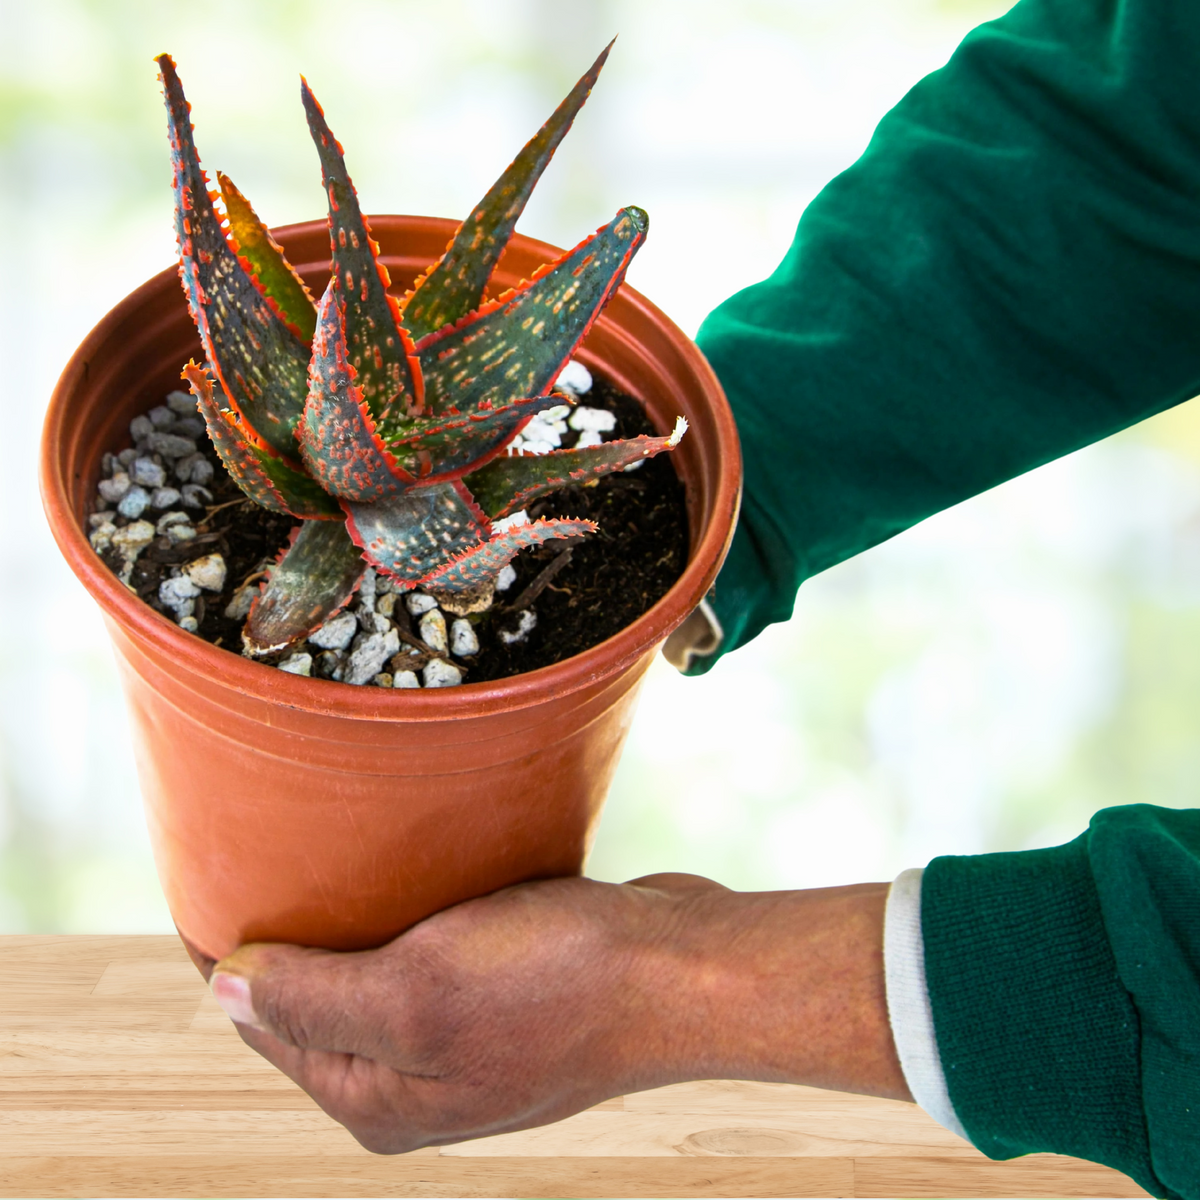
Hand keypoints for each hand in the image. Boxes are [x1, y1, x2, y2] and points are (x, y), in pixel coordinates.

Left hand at [209, 873, 909, 1153]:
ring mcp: (465, 1036)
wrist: (682, 972)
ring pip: (377, 968)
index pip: (265, 1019)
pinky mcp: (508, 993)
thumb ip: (313, 999)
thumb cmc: (556, 985)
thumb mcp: (416, 995)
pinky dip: (412, 909)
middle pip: (316, 997)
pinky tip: (414, 866)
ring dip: (355, 914)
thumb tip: (225, 989)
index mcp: (377, 1097)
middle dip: (291, 932)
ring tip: (336, 848)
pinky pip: (433, 948)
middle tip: (274, 845)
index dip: (233, 948)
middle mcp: (415, 1078)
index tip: (217, 870)